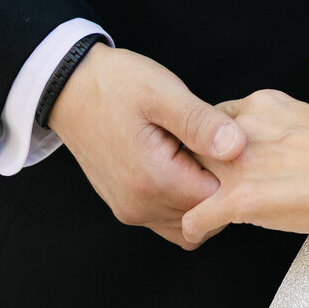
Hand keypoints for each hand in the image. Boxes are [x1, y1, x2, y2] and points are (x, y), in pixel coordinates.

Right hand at [49, 43, 245, 248]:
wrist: (70, 89)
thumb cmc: (116, 84)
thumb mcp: (162, 92)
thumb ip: (200, 123)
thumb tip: (237, 147)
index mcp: (153, 180)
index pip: (218, 199)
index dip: (234, 172)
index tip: (231, 141)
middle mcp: (140, 207)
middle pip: (205, 217)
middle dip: (221, 187)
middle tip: (218, 144)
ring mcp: (131, 211)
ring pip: (187, 223)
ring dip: (202, 195)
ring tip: (200, 151)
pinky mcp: (127, 206)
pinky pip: (168, 218)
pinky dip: (183, 199)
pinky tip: (184, 162)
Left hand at [182, 89, 308, 247]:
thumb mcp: (302, 116)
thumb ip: (271, 124)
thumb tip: (262, 141)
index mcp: (259, 105)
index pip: (212, 118)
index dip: (211, 142)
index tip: (214, 158)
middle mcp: (242, 129)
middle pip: (195, 144)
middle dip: (197, 166)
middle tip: (203, 184)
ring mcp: (238, 165)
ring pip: (188, 178)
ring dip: (192, 194)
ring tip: (199, 208)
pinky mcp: (238, 200)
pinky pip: (195, 218)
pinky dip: (195, 228)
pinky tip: (200, 232)